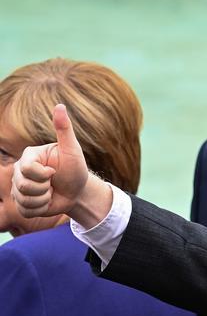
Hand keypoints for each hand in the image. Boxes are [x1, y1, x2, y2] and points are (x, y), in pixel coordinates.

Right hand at [12, 104, 90, 218]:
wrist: (78, 192)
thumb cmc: (76, 169)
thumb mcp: (72, 149)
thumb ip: (64, 129)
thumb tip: (59, 105)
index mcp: (29, 156)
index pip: (26, 169)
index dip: (42, 174)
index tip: (54, 171)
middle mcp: (20, 171)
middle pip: (22, 186)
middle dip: (44, 188)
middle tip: (54, 182)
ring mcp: (19, 188)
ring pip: (23, 199)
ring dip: (43, 199)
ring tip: (51, 192)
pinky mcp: (22, 203)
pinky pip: (25, 210)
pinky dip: (40, 209)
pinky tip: (47, 202)